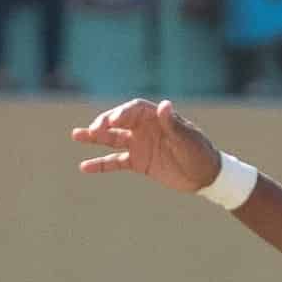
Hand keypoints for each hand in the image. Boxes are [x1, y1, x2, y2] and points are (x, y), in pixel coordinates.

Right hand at [71, 97, 225, 193]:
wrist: (206, 176)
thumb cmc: (200, 152)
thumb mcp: (187, 139)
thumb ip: (173, 124)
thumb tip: (164, 105)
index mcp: (157, 118)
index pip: (134, 110)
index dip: (121, 113)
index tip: (112, 122)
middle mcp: (145, 129)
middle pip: (119, 121)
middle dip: (104, 124)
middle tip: (92, 130)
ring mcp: (140, 145)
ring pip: (112, 139)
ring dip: (94, 137)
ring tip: (75, 135)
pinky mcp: (138, 162)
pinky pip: (115, 162)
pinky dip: (100, 164)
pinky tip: (84, 167)